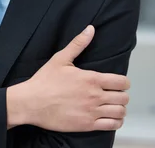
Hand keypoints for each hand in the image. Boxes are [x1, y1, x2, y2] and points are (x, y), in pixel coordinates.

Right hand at [7, 25, 129, 131]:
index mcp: (91, 79)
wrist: (31, 102)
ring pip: (120, 112)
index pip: (122, 82)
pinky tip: (108, 117)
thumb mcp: (59, 59)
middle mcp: (95, 96)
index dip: (122, 82)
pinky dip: (115, 121)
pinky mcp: (87, 125)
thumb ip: (78, 44)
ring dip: (118, 109)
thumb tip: (90, 29)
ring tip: (111, 106)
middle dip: (120, 95)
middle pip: (123, 98)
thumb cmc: (44, 81)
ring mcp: (92, 112)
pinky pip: (112, 125)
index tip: (116, 83)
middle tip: (112, 95)